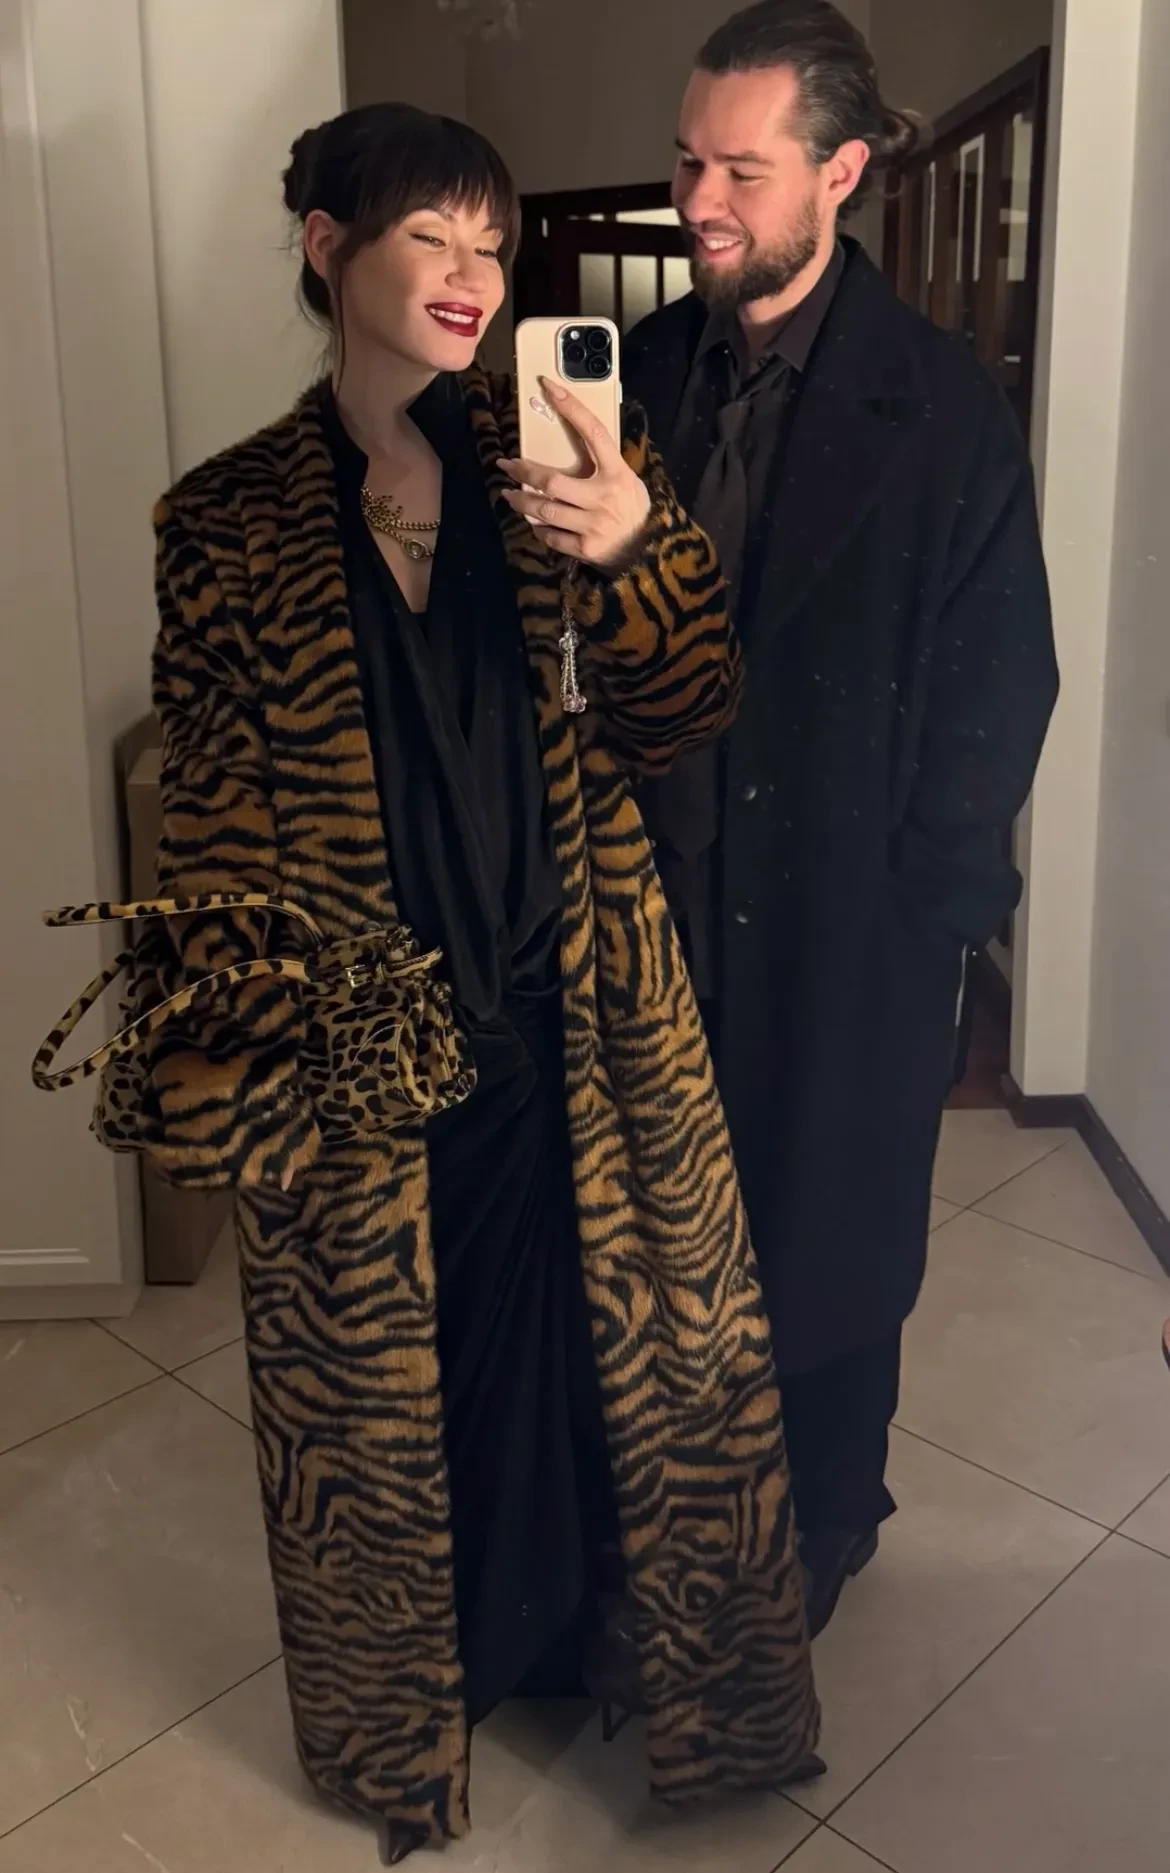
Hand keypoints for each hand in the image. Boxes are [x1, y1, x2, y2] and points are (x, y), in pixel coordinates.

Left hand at [498, 378, 651, 570]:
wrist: (645, 549)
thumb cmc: (631, 508)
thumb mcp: (626, 479)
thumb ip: (603, 464)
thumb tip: (572, 437)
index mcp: (618, 473)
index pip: (594, 432)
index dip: (572, 407)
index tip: (550, 387)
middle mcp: (605, 498)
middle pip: (552, 482)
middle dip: (523, 473)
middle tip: (506, 465)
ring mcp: (594, 525)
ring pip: (545, 511)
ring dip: (521, 502)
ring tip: (509, 495)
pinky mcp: (585, 548)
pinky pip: (551, 536)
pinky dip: (539, 528)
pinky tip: (535, 522)